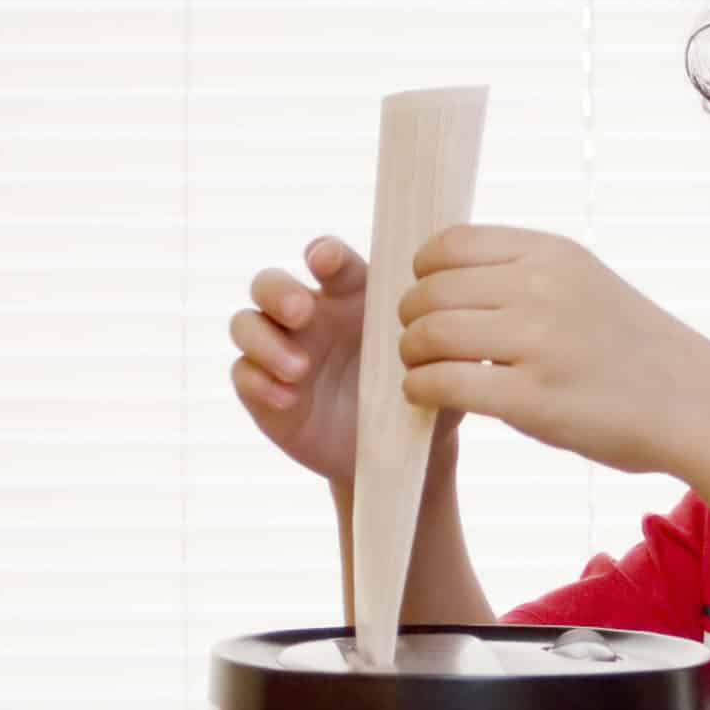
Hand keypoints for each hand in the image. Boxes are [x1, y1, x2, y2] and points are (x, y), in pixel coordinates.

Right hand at [229, 237, 460, 486]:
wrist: (400, 455)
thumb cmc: (422, 395)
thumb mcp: (440, 366)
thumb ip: (446, 339)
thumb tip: (465, 316)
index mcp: (351, 297)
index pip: (328, 261)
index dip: (322, 254)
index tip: (325, 261)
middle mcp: (310, 316)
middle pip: (270, 283)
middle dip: (279, 292)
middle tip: (302, 312)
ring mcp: (282, 350)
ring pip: (246, 323)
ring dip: (265, 341)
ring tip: (299, 368)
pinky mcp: (264, 389)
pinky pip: (244, 374)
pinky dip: (259, 382)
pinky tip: (288, 398)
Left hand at [398, 225, 709, 476]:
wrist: (698, 405)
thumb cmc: (639, 353)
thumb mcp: (587, 286)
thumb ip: (526, 277)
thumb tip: (443, 284)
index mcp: (552, 255)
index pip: (449, 245)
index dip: (423, 274)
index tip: (431, 301)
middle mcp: (542, 289)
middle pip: (429, 291)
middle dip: (410, 320)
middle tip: (419, 346)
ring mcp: (538, 343)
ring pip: (428, 335)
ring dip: (411, 357)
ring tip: (423, 371)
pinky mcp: (533, 399)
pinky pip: (442, 383)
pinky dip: (420, 390)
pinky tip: (429, 398)